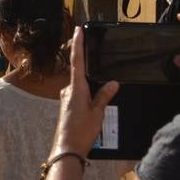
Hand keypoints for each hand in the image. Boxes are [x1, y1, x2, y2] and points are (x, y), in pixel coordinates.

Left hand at [53, 27, 119, 156]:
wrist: (67, 149)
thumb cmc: (81, 131)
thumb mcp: (97, 112)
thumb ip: (104, 96)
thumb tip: (113, 83)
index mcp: (76, 88)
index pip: (76, 61)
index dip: (77, 45)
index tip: (77, 30)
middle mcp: (68, 90)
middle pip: (79, 72)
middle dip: (87, 64)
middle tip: (93, 52)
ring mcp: (67, 98)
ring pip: (81, 84)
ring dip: (90, 83)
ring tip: (99, 88)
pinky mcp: (68, 105)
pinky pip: (80, 92)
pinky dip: (88, 91)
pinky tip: (96, 97)